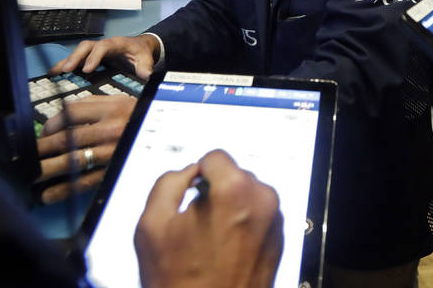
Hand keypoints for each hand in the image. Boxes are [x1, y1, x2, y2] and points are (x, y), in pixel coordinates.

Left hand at [36, 94, 135, 203]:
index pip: (71, 112)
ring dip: (48, 169)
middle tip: (26, 155)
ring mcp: (113, 151)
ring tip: (32, 174)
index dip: (52, 123)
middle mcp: (111, 128)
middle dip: (42, 148)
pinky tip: (49, 195)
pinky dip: (64, 189)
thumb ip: (96, 104)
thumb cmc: (145, 117)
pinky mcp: (116, 169)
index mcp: (112, 107)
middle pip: (67, 138)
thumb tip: (64, 113)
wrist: (175, 131)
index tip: (43, 132)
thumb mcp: (125, 101)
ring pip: (73, 160)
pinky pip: (86, 180)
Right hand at [51, 34, 158, 78]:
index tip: (88, 69)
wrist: (140, 47)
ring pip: (78, 52)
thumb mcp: (146, 59)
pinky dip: (66, 65)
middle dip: (76, 57)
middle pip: (86, 47)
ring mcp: (96, 50)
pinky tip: (56, 74)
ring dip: (67, 61)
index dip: (94, 57)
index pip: (103, 47)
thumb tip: (145, 76)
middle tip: (67, 70)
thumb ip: (145, 67)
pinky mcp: (91, 56)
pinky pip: (77, 59)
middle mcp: (103, 45)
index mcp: (116, 44)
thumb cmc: (140, 52)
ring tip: (54, 73)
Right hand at [135, 150, 283, 287]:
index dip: (196, 176)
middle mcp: (263, 198)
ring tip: (211, 241)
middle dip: (215, 192)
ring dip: (230, 208)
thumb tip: (188, 172)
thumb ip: (167, 183)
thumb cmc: (180, 280)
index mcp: (235, 189)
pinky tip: (226, 249)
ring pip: (247, 195)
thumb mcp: (152, 225)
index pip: (215, 157)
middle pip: (234, 175)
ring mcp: (275, 219)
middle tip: (197, 225)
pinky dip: (243, 224)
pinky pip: (258, 216)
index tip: (189, 199)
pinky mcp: (280, 238)